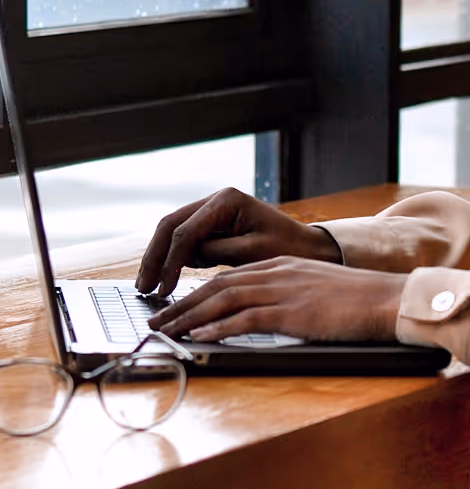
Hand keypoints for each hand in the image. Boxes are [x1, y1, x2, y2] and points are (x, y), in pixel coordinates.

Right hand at [136, 188, 342, 295]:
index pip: (186, 232)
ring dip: (160, 258)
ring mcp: (212, 210)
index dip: (170, 261)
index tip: (162, 289)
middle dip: (155, 257)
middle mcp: (215, 200)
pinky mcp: (213, 224)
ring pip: (173, 232)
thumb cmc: (286, 248)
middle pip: (170, 226)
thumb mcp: (252, 253)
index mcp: (226, 201)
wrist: (307, 246)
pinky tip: (167, 279)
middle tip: (143, 288)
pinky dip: (175, 258)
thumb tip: (184, 258)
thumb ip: (216, 252)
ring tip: (148, 287)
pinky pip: (186, 240)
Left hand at [147, 258, 406, 342]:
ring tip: (165, 329)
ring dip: (188, 316)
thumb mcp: (320, 291)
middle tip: (157, 318)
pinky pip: (245, 318)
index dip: (199, 292)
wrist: (388, 298)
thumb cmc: (362, 301)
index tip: (178, 306)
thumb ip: (293, 297)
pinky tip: (197, 336)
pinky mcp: (291, 312)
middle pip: (218, 285)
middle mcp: (278, 273)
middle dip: (183, 303)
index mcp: (284, 266)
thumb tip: (270, 317)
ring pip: (223, 299)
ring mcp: (284, 291)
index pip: (231, 276)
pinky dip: (216, 327)